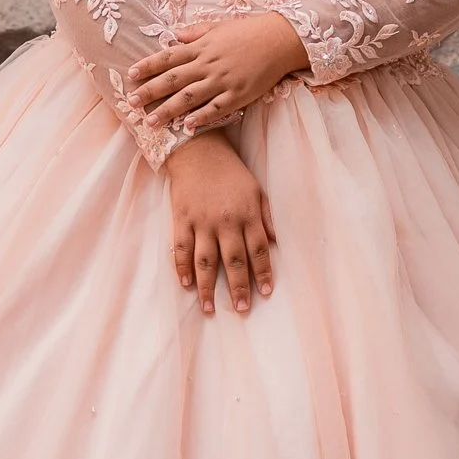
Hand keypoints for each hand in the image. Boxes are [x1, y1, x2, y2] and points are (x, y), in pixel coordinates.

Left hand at [125, 11, 310, 134]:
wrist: (279, 40)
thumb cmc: (247, 32)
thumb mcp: (218, 27)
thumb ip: (194, 33)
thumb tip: (174, 36)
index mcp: (201, 47)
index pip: (168, 57)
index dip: (148, 66)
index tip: (131, 75)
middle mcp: (208, 64)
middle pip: (173, 80)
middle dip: (150, 91)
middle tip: (131, 103)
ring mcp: (223, 81)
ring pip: (190, 97)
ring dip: (169, 110)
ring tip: (151, 122)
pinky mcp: (238, 95)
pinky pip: (216, 109)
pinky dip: (201, 118)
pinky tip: (188, 127)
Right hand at [162, 131, 276, 314]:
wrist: (198, 149)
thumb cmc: (231, 171)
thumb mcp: (256, 189)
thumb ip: (267, 216)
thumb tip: (278, 242)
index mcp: (247, 214)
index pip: (259, 250)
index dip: (264, 272)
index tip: (266, 292)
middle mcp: (226, 221)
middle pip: (234, 261)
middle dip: (239, 288)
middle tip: (241, 309)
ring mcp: (201, 221)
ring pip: (206, 261)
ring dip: (208, 287)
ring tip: (210, 309)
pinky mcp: (181, 219)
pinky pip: (181, 248)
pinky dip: (182, 268)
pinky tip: (186, 285)